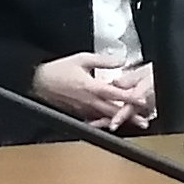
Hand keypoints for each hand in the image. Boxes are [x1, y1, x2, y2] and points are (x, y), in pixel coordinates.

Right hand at [30, 55, 148, 130]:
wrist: (38, 82)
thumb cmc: (58, 70)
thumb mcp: (82, 59)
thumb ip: (104, 60)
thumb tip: (121, 60)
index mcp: (92, 87)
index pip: (116, 94)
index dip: (130, 97)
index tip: (142, 100)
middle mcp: (89, 101)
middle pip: (114, 111)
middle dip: (130, 116)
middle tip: (144, 121)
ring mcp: (84, 110)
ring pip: (105, 118)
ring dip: (120, 121)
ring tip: (134, 124)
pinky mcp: (78, 114)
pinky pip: (94, 120)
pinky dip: (105, 123)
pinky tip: (113, 124)